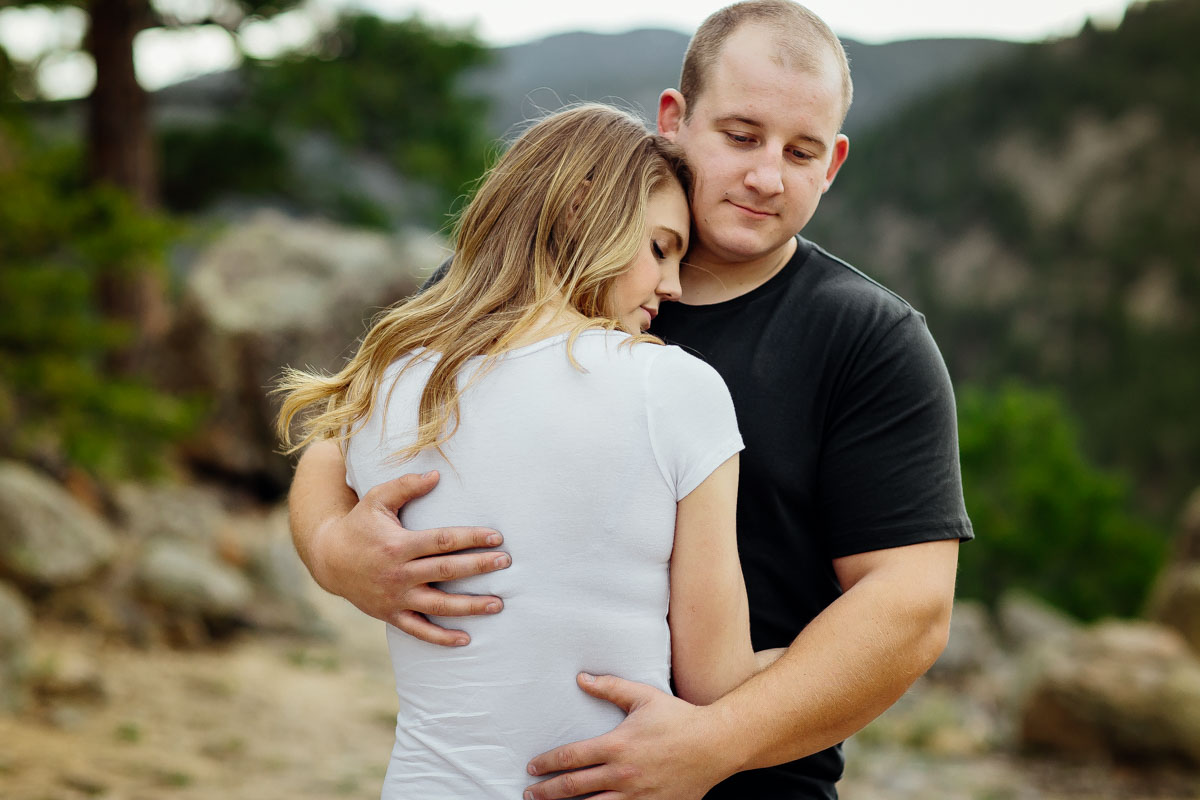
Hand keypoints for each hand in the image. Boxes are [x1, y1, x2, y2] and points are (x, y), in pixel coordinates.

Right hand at [310, 470, 510, 645]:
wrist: (329, 560)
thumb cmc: (359, 525)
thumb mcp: (377, 499)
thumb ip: (406, 486)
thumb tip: (437, 474)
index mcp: (398, 545)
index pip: (442, 541)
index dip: (471, 538)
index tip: (496, 537)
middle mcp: (399, 573)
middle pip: (446, 571)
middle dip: (478, 567)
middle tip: (506, 563)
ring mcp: (396, 597)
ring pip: (439, 605)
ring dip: (470, 606)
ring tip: (498, 604)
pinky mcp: (391, 615)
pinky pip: (419, 630)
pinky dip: (441, 637)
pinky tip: (466, 639)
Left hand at [523, 673, 734, 799]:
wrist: (715, 745)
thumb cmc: (679, 718)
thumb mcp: (643, 696)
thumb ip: (610, 688)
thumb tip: (581, 678)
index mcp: (617, 746)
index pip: (570, 758)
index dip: (546, 764)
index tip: (532, 767)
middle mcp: (623, 774)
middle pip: (573, 787)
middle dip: (547, 791)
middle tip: (529, 793)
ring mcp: (636, 796)